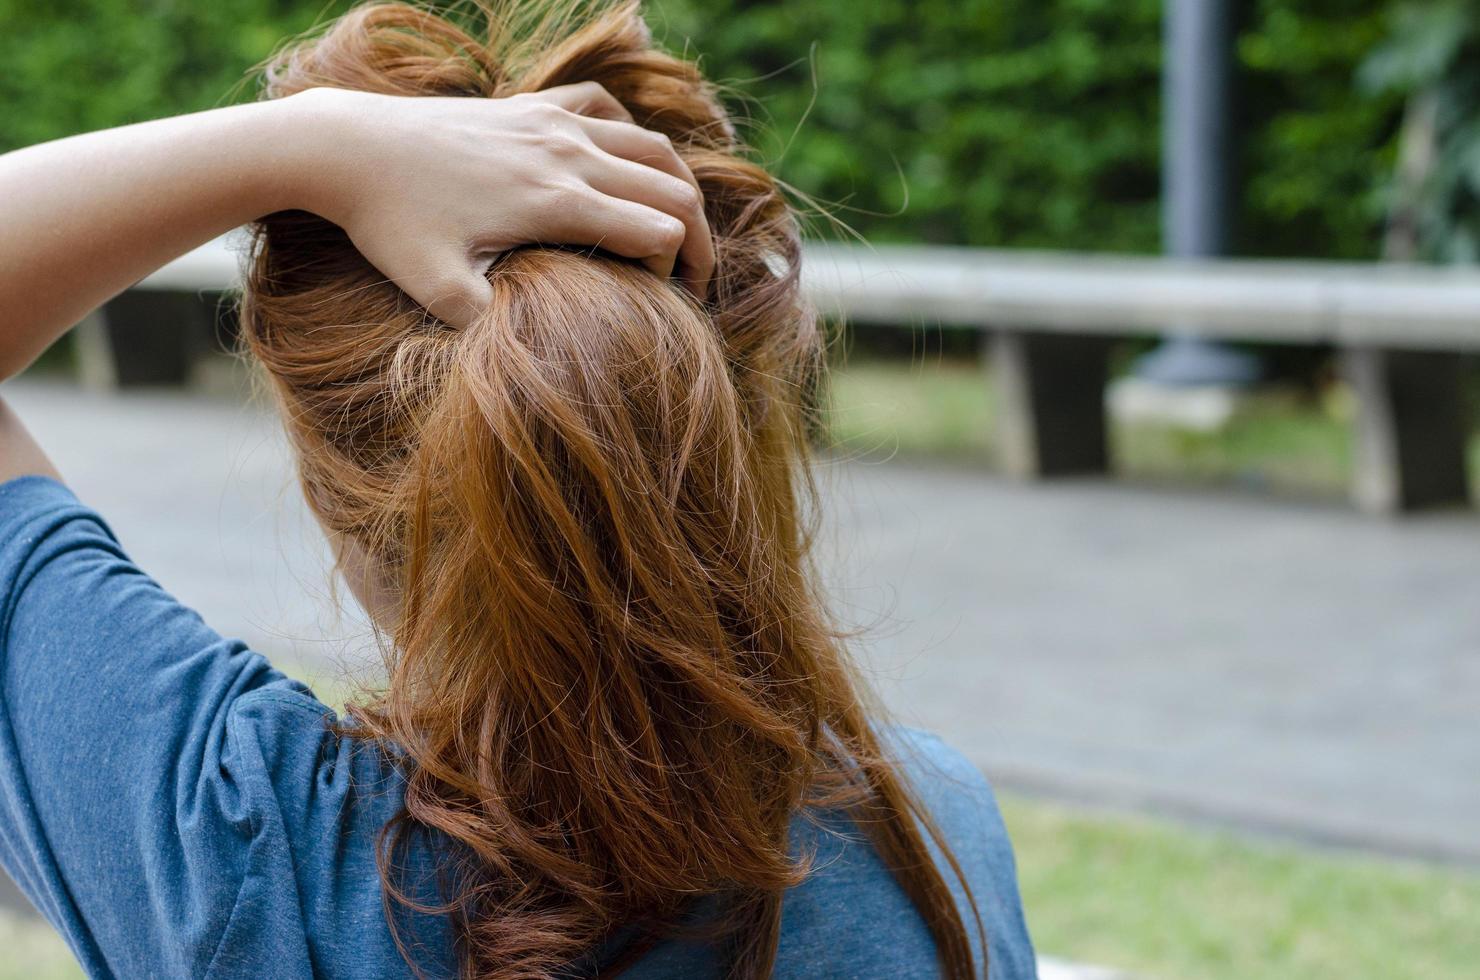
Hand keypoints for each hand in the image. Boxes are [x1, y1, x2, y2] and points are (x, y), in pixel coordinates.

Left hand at [289, 83, 713, 326]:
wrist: (346, 147)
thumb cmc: (388, 222)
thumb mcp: (434, 289)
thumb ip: (489, 326)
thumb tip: (535, 364)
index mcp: (556, 201)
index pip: (660, 232)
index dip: (673, 274)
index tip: (655, 304)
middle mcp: (567, 153)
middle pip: (674, 189)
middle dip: (697, 241)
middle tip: (691, 284)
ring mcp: (552, 121)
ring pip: (651, 147)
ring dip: (676, 189)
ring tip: (676, 232)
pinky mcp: (531, 105)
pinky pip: (605, 108)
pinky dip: (629, 137)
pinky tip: (619, 167)